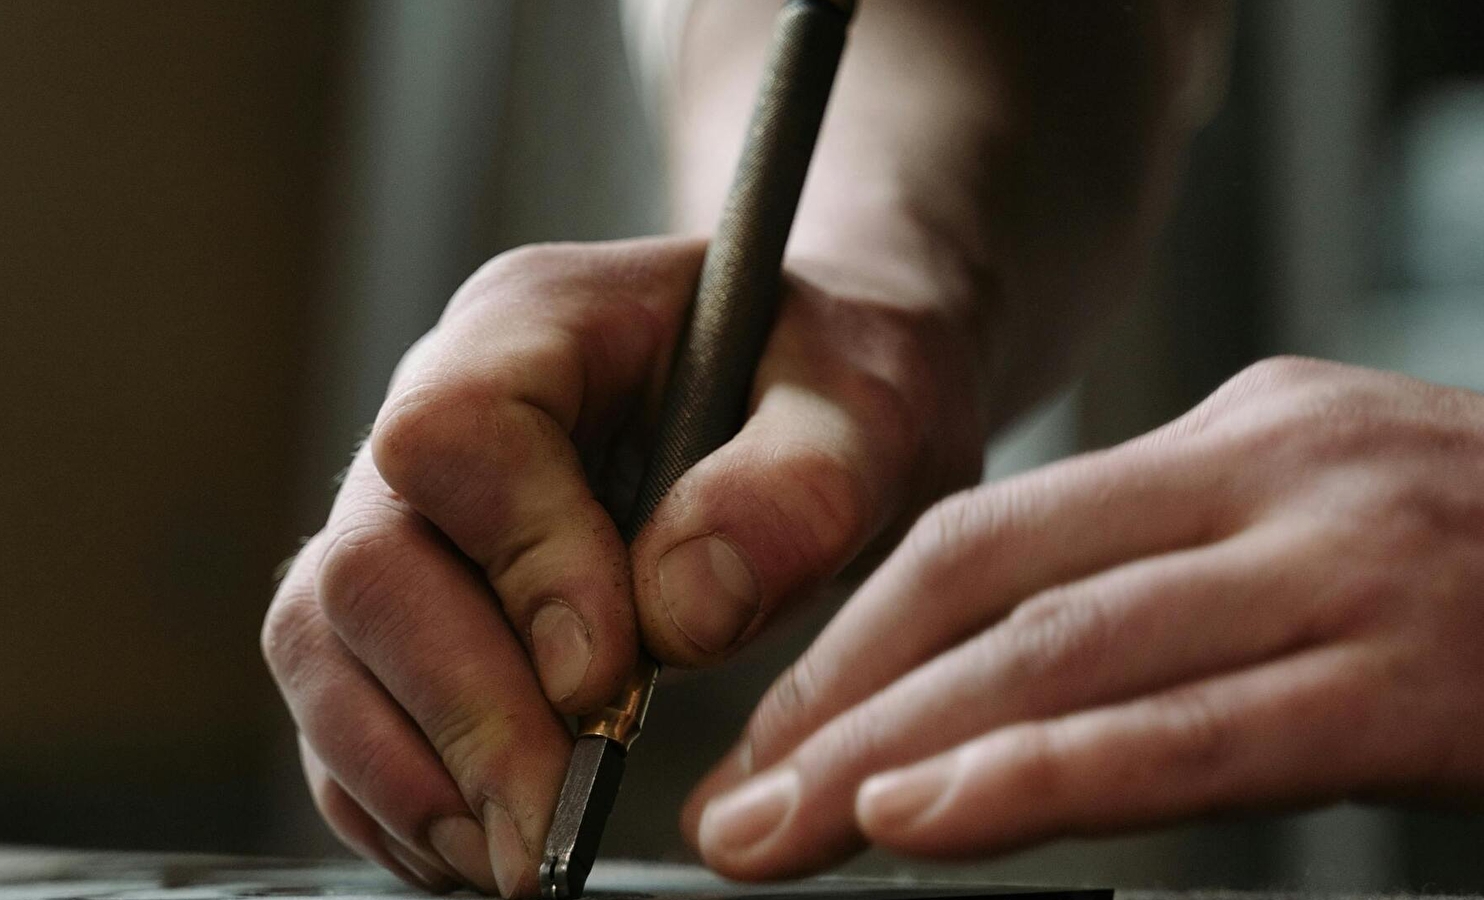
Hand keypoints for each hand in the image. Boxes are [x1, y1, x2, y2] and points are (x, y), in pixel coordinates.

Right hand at [261, 237, 982, 894]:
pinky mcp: (416, 602)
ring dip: (411, 772)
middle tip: (550, 832)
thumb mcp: (869, 408)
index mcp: (540, 322)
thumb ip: (797, 490)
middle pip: (365, 564)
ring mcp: (415, 509)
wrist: (810, 396)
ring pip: (325, 642)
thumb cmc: (835, 384)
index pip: (457, 437)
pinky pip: (349, 701)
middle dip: (458, 717)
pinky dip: (398, 791)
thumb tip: (678, 620)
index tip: (611, 682)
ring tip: (517, 859)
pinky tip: (482, 845)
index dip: (519, 570)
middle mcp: (444, 409)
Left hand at [685, 356, 1483, 878]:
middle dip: (834, 696)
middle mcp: (1277, 474)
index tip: (769, 726)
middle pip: (986, 583)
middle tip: (728, 800)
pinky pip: (1180, 737)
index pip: (986, 530)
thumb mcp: (1321, 530)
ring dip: (890, 748)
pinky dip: (1032, 779)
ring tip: (774, 827)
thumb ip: (1176, 575)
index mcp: (1239, 435)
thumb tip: (1010, 676)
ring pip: (1057, 655)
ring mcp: (1348, 566)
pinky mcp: (1412, 677)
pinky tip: (916, 820)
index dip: (851, 633)